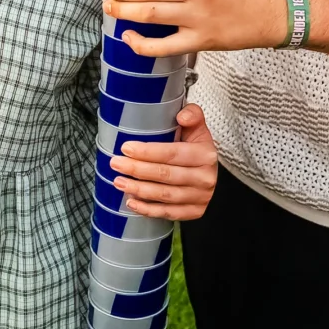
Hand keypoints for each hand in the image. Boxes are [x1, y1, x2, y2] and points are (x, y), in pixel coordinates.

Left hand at [111, 99, 217, 220]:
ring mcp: (200, 197)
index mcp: (204, 155)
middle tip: (115, 163)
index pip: (172, 154)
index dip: (147, 152)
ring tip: (119, 182)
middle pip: (165, 175)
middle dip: (137, 170)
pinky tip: (131, 202)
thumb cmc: (198, 150)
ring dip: (138, 189)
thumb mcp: (199, 130)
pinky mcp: (194, 212)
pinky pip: (168, 213)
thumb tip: (181, 116)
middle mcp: (204, 178)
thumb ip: (193, 116)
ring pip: (164, 196)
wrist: (212, 176)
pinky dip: (148, 209)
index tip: (126, 148)